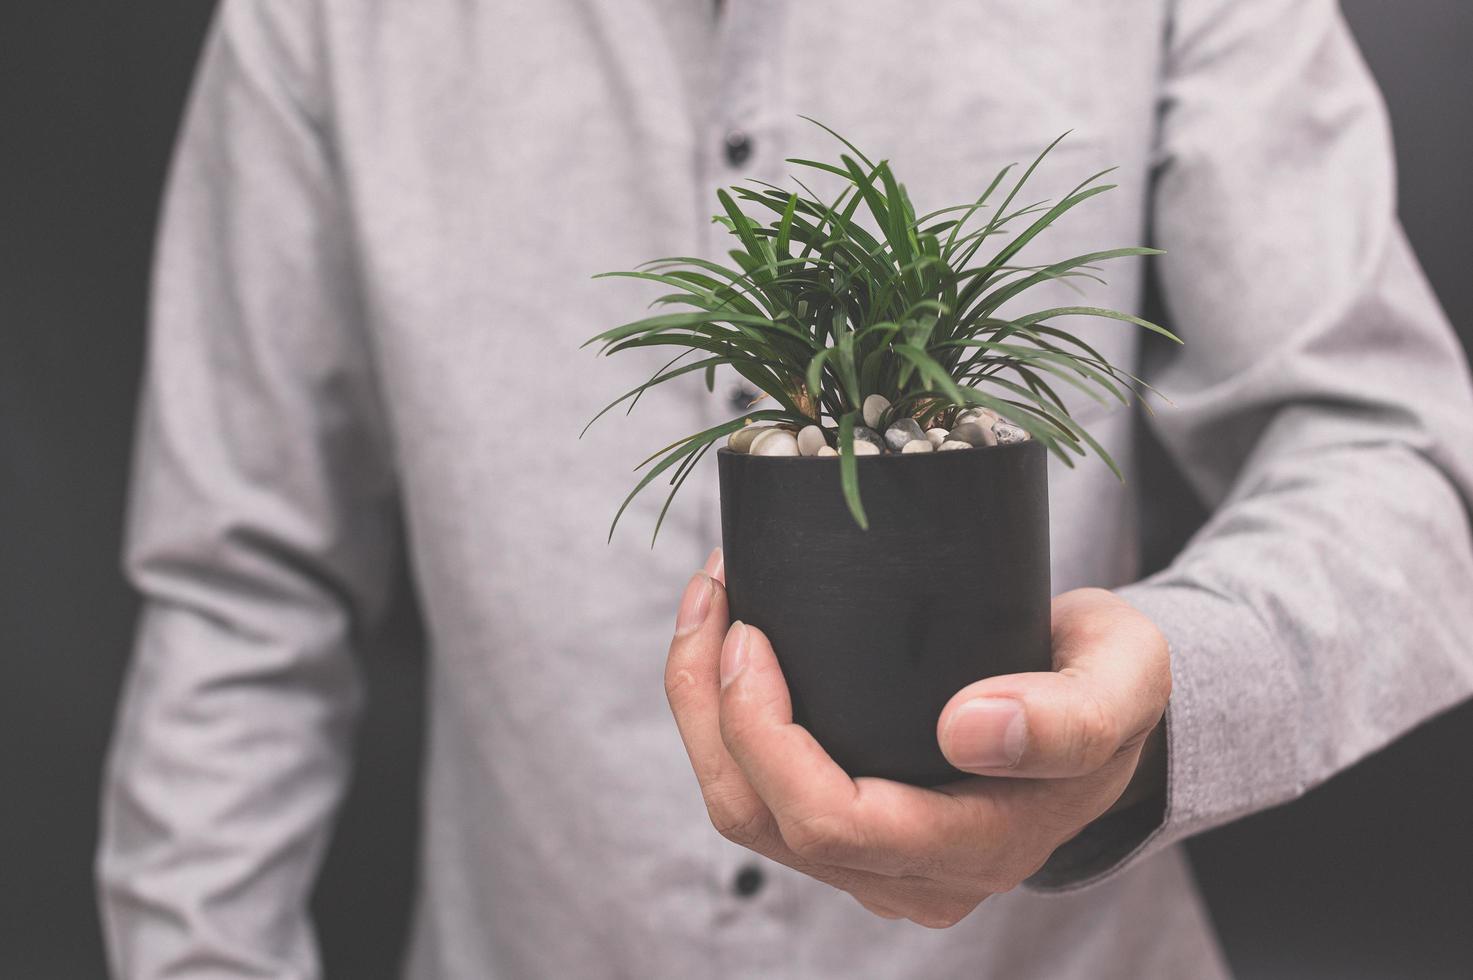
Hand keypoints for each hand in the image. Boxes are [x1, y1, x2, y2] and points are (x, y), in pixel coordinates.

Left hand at [665, 549, 1170, 927]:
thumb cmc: (1109, 683)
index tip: (753, 632)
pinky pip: (757, 791)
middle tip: (715, 594)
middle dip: (707, 707)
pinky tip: (727, 640)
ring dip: (700, 709)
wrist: (1101, 703)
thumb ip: (1072, 717)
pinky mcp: (849, 827)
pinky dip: (721, 717)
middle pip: (761, 819)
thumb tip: (968, 730)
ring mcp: (875, 861)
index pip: (832, 824)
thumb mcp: (1125, 679)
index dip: (765, 736)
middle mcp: (915, 875)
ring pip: (743, 810)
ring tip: (707, 604)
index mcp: (979, 847)